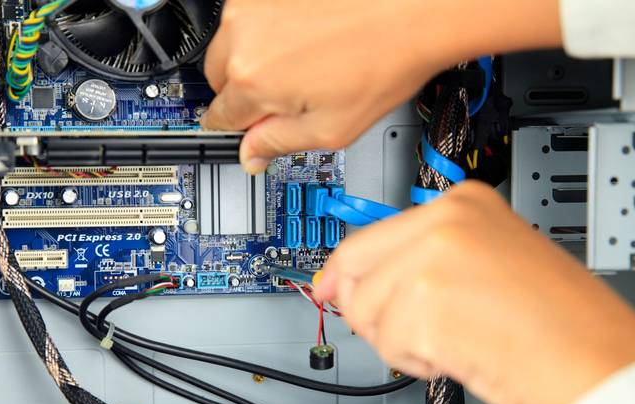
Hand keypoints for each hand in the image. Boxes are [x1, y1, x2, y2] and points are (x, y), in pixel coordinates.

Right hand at [202, 0, 562, 173]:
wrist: (415, 11)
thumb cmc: (382, 62)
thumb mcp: (329, 130)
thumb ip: (278, 144)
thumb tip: (251, 156)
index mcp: (252, 80)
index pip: (218, 120)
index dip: (241, 132)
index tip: (254, 132)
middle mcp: (243, 37)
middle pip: (220, 82)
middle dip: (246, 96)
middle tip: (290, 101)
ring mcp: (254, 6)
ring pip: (233, 49)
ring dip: (255, 63)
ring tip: (306, 67)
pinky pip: (252, 22)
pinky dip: (268, 36)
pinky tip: (307, 43)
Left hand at [315, 183, 634, 403]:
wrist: (595, 359)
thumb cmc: (556, 322)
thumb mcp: (487, 262)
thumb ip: (425, 261)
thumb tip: (363, 283)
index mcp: (463, 203)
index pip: (370, 234)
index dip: (341, 270)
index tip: (327, 284)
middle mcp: (444, 220)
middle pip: (354, 270)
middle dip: (365, 310)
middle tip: (404, 331)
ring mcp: (431, 257)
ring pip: (367, 311)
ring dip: (400, 341)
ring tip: (453, 340)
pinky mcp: (424, 301)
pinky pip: (388, 343)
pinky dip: (417, 361)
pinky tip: (459, 352)